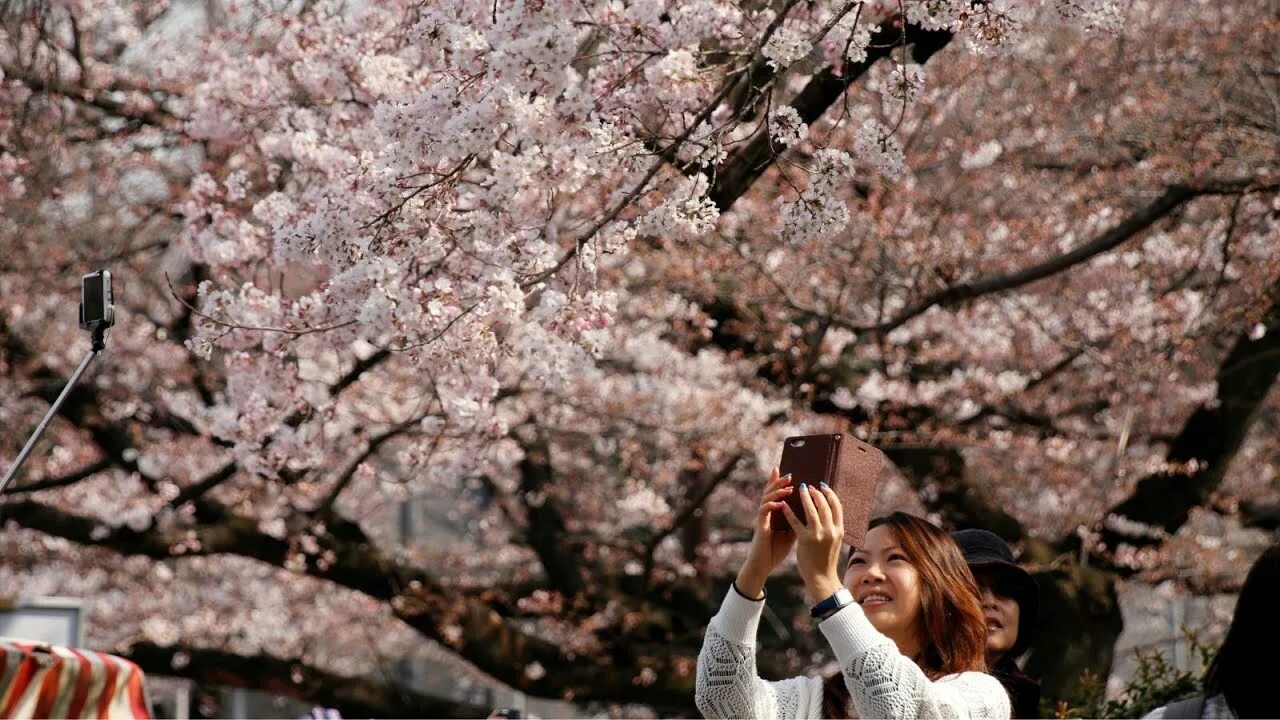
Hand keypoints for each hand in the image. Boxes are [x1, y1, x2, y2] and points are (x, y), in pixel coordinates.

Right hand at [734, 467, 796, 598]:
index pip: (777, 494)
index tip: (790, 471)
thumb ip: (798, 521)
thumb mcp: (791, 533)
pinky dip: (771, 505)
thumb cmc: (776, 550)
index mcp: (774, 514)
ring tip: (789, 486)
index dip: (780, 482)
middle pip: (771, 491)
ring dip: (777, 491)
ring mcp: (762, 519)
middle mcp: (766, 513)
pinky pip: (764, 512)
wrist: (763, 565)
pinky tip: (780, 503)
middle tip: (790, 474)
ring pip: (766, 498)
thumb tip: (813, 513)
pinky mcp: (760, 526)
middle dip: (779, 481)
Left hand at [780, 482, 844, 603]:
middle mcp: (830, 531)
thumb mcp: (834, 542)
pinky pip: (796, 522)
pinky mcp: (805, 540)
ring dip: (805, 497)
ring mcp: (818, 535)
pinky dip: (789, 512)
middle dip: (816, 492)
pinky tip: (784, 505)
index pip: (837, 506)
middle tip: (808, 486)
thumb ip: (831, 527)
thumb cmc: (825, 559)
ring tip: (799, 489)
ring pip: (811, 510)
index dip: (830, 494)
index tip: (823, 486)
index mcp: (839, 530)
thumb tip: (827, 512)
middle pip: (824, 505)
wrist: (821, 578)